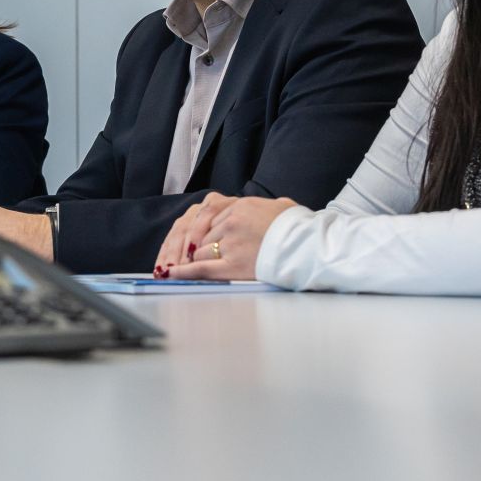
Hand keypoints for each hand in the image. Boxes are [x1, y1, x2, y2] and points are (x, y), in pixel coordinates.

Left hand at [163, 195, 297, 280]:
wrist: (309, 246)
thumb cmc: (298, 228)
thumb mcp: (280, 207)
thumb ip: (267, 206)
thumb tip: (275, 206)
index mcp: (240, 205)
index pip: (209, 218)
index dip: (202, 234)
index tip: (196, 242)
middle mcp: (231, 221)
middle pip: (203, 236)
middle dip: (199, 249)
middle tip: (192, 258)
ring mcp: (231, 243)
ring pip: (202, 253)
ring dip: (198, 261)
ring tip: (196, 268)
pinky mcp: (233, 265)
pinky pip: (201, 269)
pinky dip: (183, 273)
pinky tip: (171, 274)